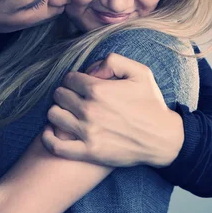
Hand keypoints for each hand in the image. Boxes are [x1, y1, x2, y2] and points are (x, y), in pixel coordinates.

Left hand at [42, 53, 183, 168]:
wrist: (163, 139)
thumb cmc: (151, 104)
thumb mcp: (140, 72)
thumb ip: (113, 61)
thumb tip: (92, 69)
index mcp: (98, 89)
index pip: (68, 79)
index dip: (74, 80)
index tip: (81, 85)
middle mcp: (89, 110)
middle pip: (59, 95)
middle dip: (65, 94)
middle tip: (74, 99)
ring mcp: (87, 132)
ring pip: (53, 115)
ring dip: (57, 112)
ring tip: (67, 113)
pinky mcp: (88, 152)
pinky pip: (55, 145)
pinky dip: (48, 137)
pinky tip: (52, 131)